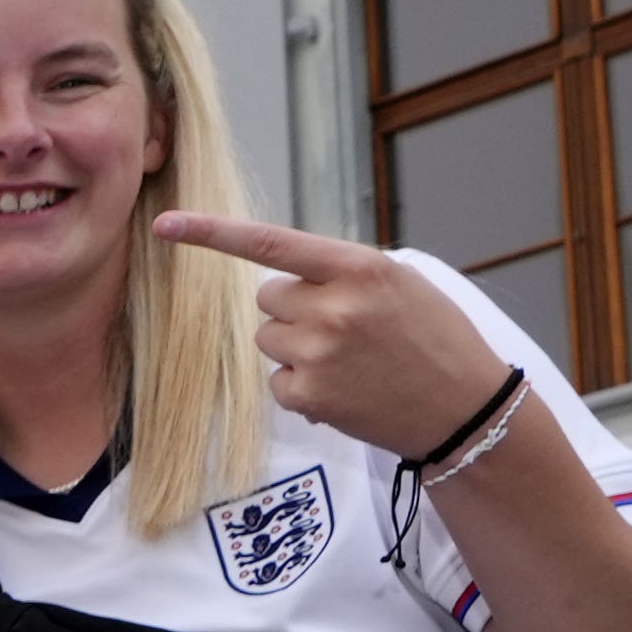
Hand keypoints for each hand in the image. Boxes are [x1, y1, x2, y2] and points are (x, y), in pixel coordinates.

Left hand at [155, 213, 507, 460]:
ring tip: (350, 359)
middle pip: (267, 297)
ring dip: (296, 346)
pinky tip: (344, 388)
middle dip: (294, 308)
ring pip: (267, 338)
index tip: (166, 224)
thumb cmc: (434, 338)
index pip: (272, 243)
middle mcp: (335, 307)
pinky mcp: (310, 396)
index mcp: (360, 268)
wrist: (464, 407)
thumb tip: (281, 277)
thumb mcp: (399, 283)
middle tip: (343, 327)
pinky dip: (302, 385)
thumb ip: (340, 272)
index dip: (213, 233)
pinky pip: (277, 380)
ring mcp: (319, 354)